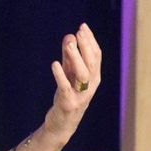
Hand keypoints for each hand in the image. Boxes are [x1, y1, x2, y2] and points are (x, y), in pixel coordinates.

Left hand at [45, 23, 101, 140]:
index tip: (82, 26)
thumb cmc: (67, 95)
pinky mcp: (68, 103)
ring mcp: (81, 96)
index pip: (96, 56)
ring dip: (76, 58)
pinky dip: (60, 75)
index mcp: (94, 77)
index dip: (90, 40)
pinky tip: (54, 63)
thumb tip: (69, 35)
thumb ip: (69, 55)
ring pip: (83, 75)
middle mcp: (91, 86)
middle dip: (85, 46)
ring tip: (69, 44)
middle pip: (92, 63)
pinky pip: (65, 87)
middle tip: (78, 32)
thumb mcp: (69, 73)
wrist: (62, 124)